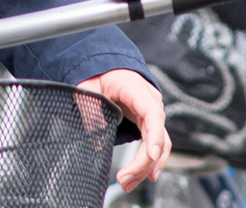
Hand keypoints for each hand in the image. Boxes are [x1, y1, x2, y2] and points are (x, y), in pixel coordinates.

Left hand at [78, 68, 169, 190]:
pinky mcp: (147, 120)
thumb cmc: (98, 71)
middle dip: (143, 162)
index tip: (151, 156)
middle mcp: (150, 100)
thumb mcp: (87, 87)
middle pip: (156, 135)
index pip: (153, 114)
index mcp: (136, 88)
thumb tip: (97, 141)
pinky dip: (150, 160)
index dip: (155, 137)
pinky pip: (154, 143)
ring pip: (158, 144)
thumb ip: (91, 111)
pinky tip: (144, 175)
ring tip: (128, 182)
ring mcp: (151, 111)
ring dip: (146, 166)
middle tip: (124, 179)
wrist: (104, 62)